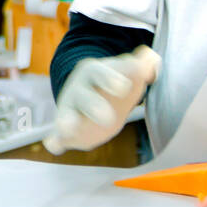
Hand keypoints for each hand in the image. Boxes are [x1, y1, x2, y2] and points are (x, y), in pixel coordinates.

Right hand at [44, 46, 158, 154]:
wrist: (91, 93)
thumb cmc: (114, 82)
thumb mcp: (128, 70)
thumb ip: (144, 64)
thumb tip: (152, 60)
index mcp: (94, 72)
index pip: (101, 73)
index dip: (111, 79)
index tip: (124, 87)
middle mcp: (79, 90)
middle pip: (84, 97)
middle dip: (94, 106)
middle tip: (108, 117)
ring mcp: (70, 109)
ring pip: (66, 115)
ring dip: (67, 122)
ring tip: (66, 129)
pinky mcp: (66, 129)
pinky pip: (57, 135)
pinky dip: (55, 141)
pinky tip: (54, 146)